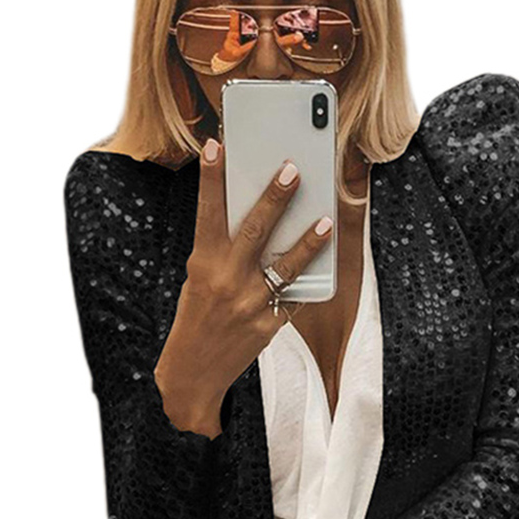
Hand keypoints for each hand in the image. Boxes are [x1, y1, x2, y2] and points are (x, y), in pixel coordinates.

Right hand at [154, 136, 333, 434]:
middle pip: (254, 231)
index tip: (215, 146)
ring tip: (325, 220)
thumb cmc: (197, 314)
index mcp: (203, 264)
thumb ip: (223, 249)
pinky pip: (294, 295)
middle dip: (274, 197)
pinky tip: (324, 258)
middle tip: (292, 168)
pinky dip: (307, 277)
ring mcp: (250, 304)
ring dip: (309, 241)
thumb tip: (261, 217)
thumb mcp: (200, 277)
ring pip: (285, 265)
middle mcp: (226, 281)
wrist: (193, 372)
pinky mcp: (268, 325)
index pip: (207, 213)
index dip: (210, 178)